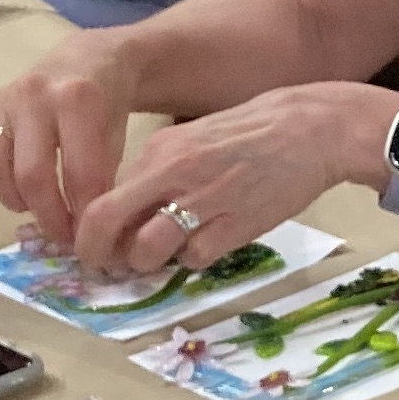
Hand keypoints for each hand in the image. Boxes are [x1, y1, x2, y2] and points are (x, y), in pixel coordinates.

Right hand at [0, 48, 139, 245]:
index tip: (88, 237)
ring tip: (33, 205)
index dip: (83, 215)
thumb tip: (85, 232)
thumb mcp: (116, 140)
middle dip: (49, 216)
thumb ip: (102, 181)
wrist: (84, 64)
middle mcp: (32, 96)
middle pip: (31, 176)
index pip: (80, 174)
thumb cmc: (103, 109)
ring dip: (12, 198)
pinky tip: (7, 181)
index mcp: (76, 100)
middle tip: (62, 234)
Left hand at [67, 82, 397, 279]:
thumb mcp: (193, 140)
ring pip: (147, 250)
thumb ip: (159, 173)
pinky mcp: (235, 226)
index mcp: (159, 151)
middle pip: (106, 222)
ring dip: (144, 265)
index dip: (90, 228)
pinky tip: (203, 248)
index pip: (102, 195)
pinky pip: (195, 258)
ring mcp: (203, 201)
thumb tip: (132, 211)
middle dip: (96, 254)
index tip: (94, 245)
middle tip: (103, 269)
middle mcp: (172, 174)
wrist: (308, 130)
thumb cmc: (250, 135)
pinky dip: (192, 261)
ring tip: (154, 263)